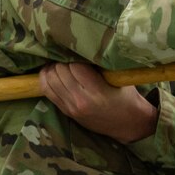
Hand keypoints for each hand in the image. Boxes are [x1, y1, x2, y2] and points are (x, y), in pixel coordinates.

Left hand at [39, 62, 157, 142]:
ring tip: (60, 64)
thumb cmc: (127, 98)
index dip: (75, 57)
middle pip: (61, 72)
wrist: (128, 124)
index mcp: (98, 92)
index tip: (80, 54)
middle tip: (68, 57)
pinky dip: (46, 79)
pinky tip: (51, 73)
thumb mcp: (122, 80)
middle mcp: (81, 100)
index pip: (76, 66)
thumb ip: (104, 67)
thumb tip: (86, 50)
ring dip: (53, 69)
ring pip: (51, 80)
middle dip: (63, 62)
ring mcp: (71, 107)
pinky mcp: (66, 111)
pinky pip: (47, 91)